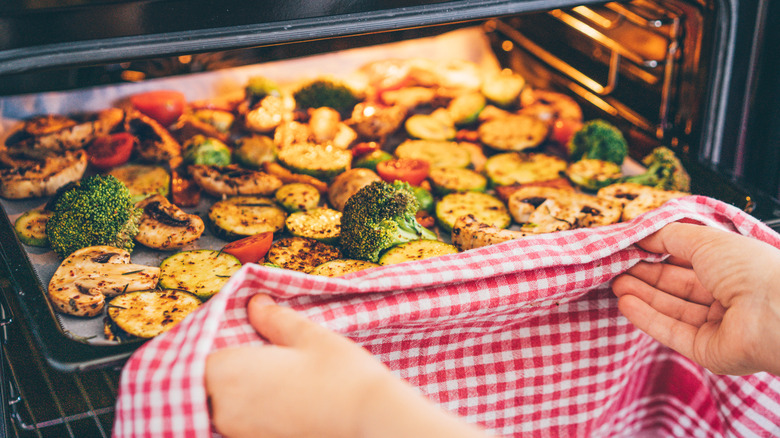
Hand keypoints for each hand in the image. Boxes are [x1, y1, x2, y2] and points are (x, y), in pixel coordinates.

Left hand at [206, 294, 487, 437]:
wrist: (370, 421)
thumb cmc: (341, 376)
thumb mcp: (309, 336)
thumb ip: (274, 320)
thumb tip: (255, 304)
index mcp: (227, 373)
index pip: (194, 357)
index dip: (207, 342)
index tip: (223, 332)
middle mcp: (224, 408)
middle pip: (205, 384)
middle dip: (220, 368)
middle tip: (249, 352)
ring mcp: (238, 432)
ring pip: (221, 405)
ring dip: (234, 389)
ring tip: (265, 373)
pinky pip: (239, 422)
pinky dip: (249, 408)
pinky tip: (275, 396)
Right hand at [612, 222, 779, 375]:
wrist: (774, 312)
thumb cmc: (749, 269)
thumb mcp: (704, 240)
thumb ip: (669, 236)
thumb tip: (643, 235)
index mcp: (733, 268)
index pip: (688, 262)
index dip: (659, 256)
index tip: (631, 250)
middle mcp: (727, 297)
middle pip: (677, 287)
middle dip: (645, 277)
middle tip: (615, 269)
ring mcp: (717, 326)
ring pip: (671, 310)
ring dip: (642, 296)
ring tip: (615, 285)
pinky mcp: (706, 350)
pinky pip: (672, 332)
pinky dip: (647, 318)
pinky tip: (625, 303)